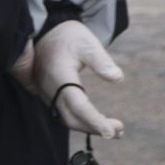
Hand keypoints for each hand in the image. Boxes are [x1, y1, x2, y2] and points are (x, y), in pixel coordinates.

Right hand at [26, 20, 124, 138]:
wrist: (46, 32)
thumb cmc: (69, 36)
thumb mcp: (87, 42)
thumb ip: (101, 60)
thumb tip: (117, 78)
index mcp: (60, 76)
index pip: (77, 104)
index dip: (93, 120)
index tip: (110, 132)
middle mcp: (50, 89)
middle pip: (71, 118)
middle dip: (94, 128)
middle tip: (119, 131)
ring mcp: (48, 94)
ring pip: (67, 119)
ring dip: (89, 127)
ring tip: (116, 131)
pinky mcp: (51, 96)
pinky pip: (65, 114)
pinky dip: (82, 121)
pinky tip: (100, 122)